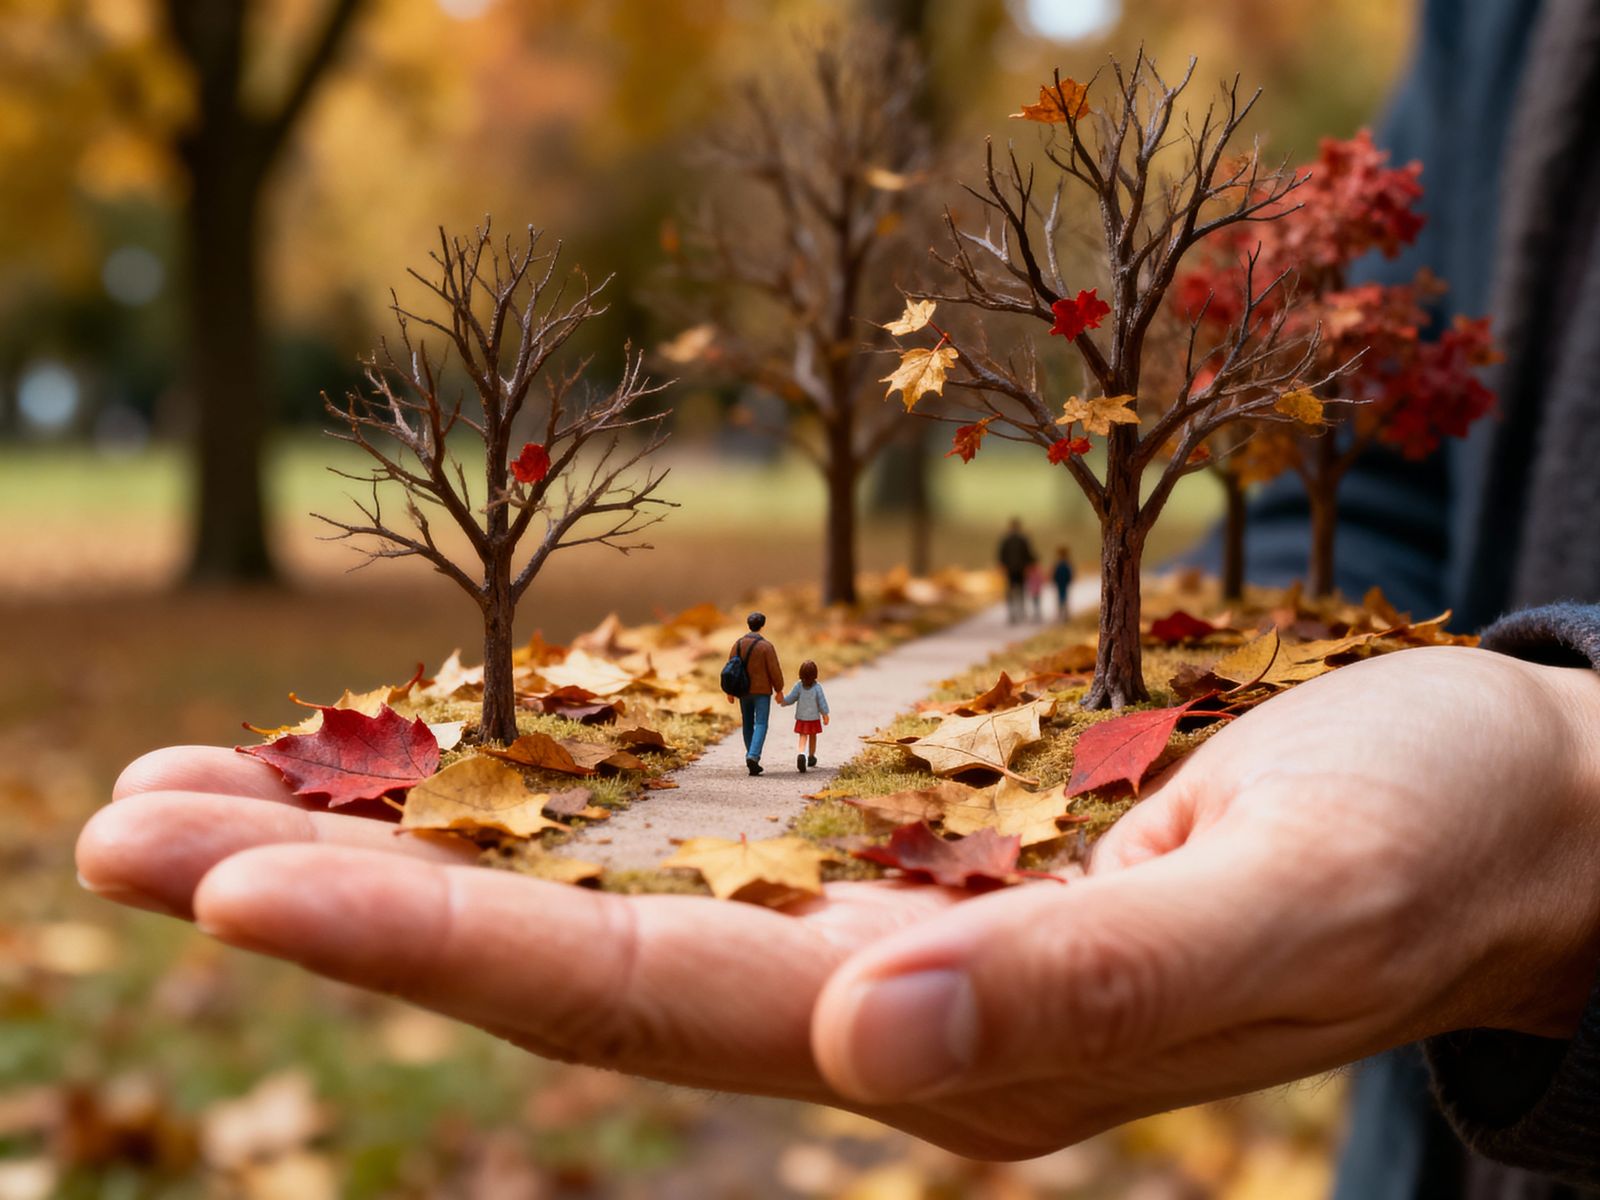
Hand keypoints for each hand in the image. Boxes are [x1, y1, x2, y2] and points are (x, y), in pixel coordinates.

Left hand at [75, 647, 1599, 1159]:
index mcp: (956, 1042)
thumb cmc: (1426, 839)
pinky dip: (543, 808)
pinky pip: (684, 838)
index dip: (431, 949)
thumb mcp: (1295, 899)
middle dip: (344, 906)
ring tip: (212, 796)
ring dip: (406, 853)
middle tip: (116, 830)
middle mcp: (883, 1007)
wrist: (1494, 814)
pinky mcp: (911, 855)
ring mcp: (888, 933)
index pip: (641, 1004)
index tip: (225, 887)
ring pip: (597, 900)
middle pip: (564, 969)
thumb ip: (1095, 982)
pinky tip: (447, 772)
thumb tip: (868, 1038)